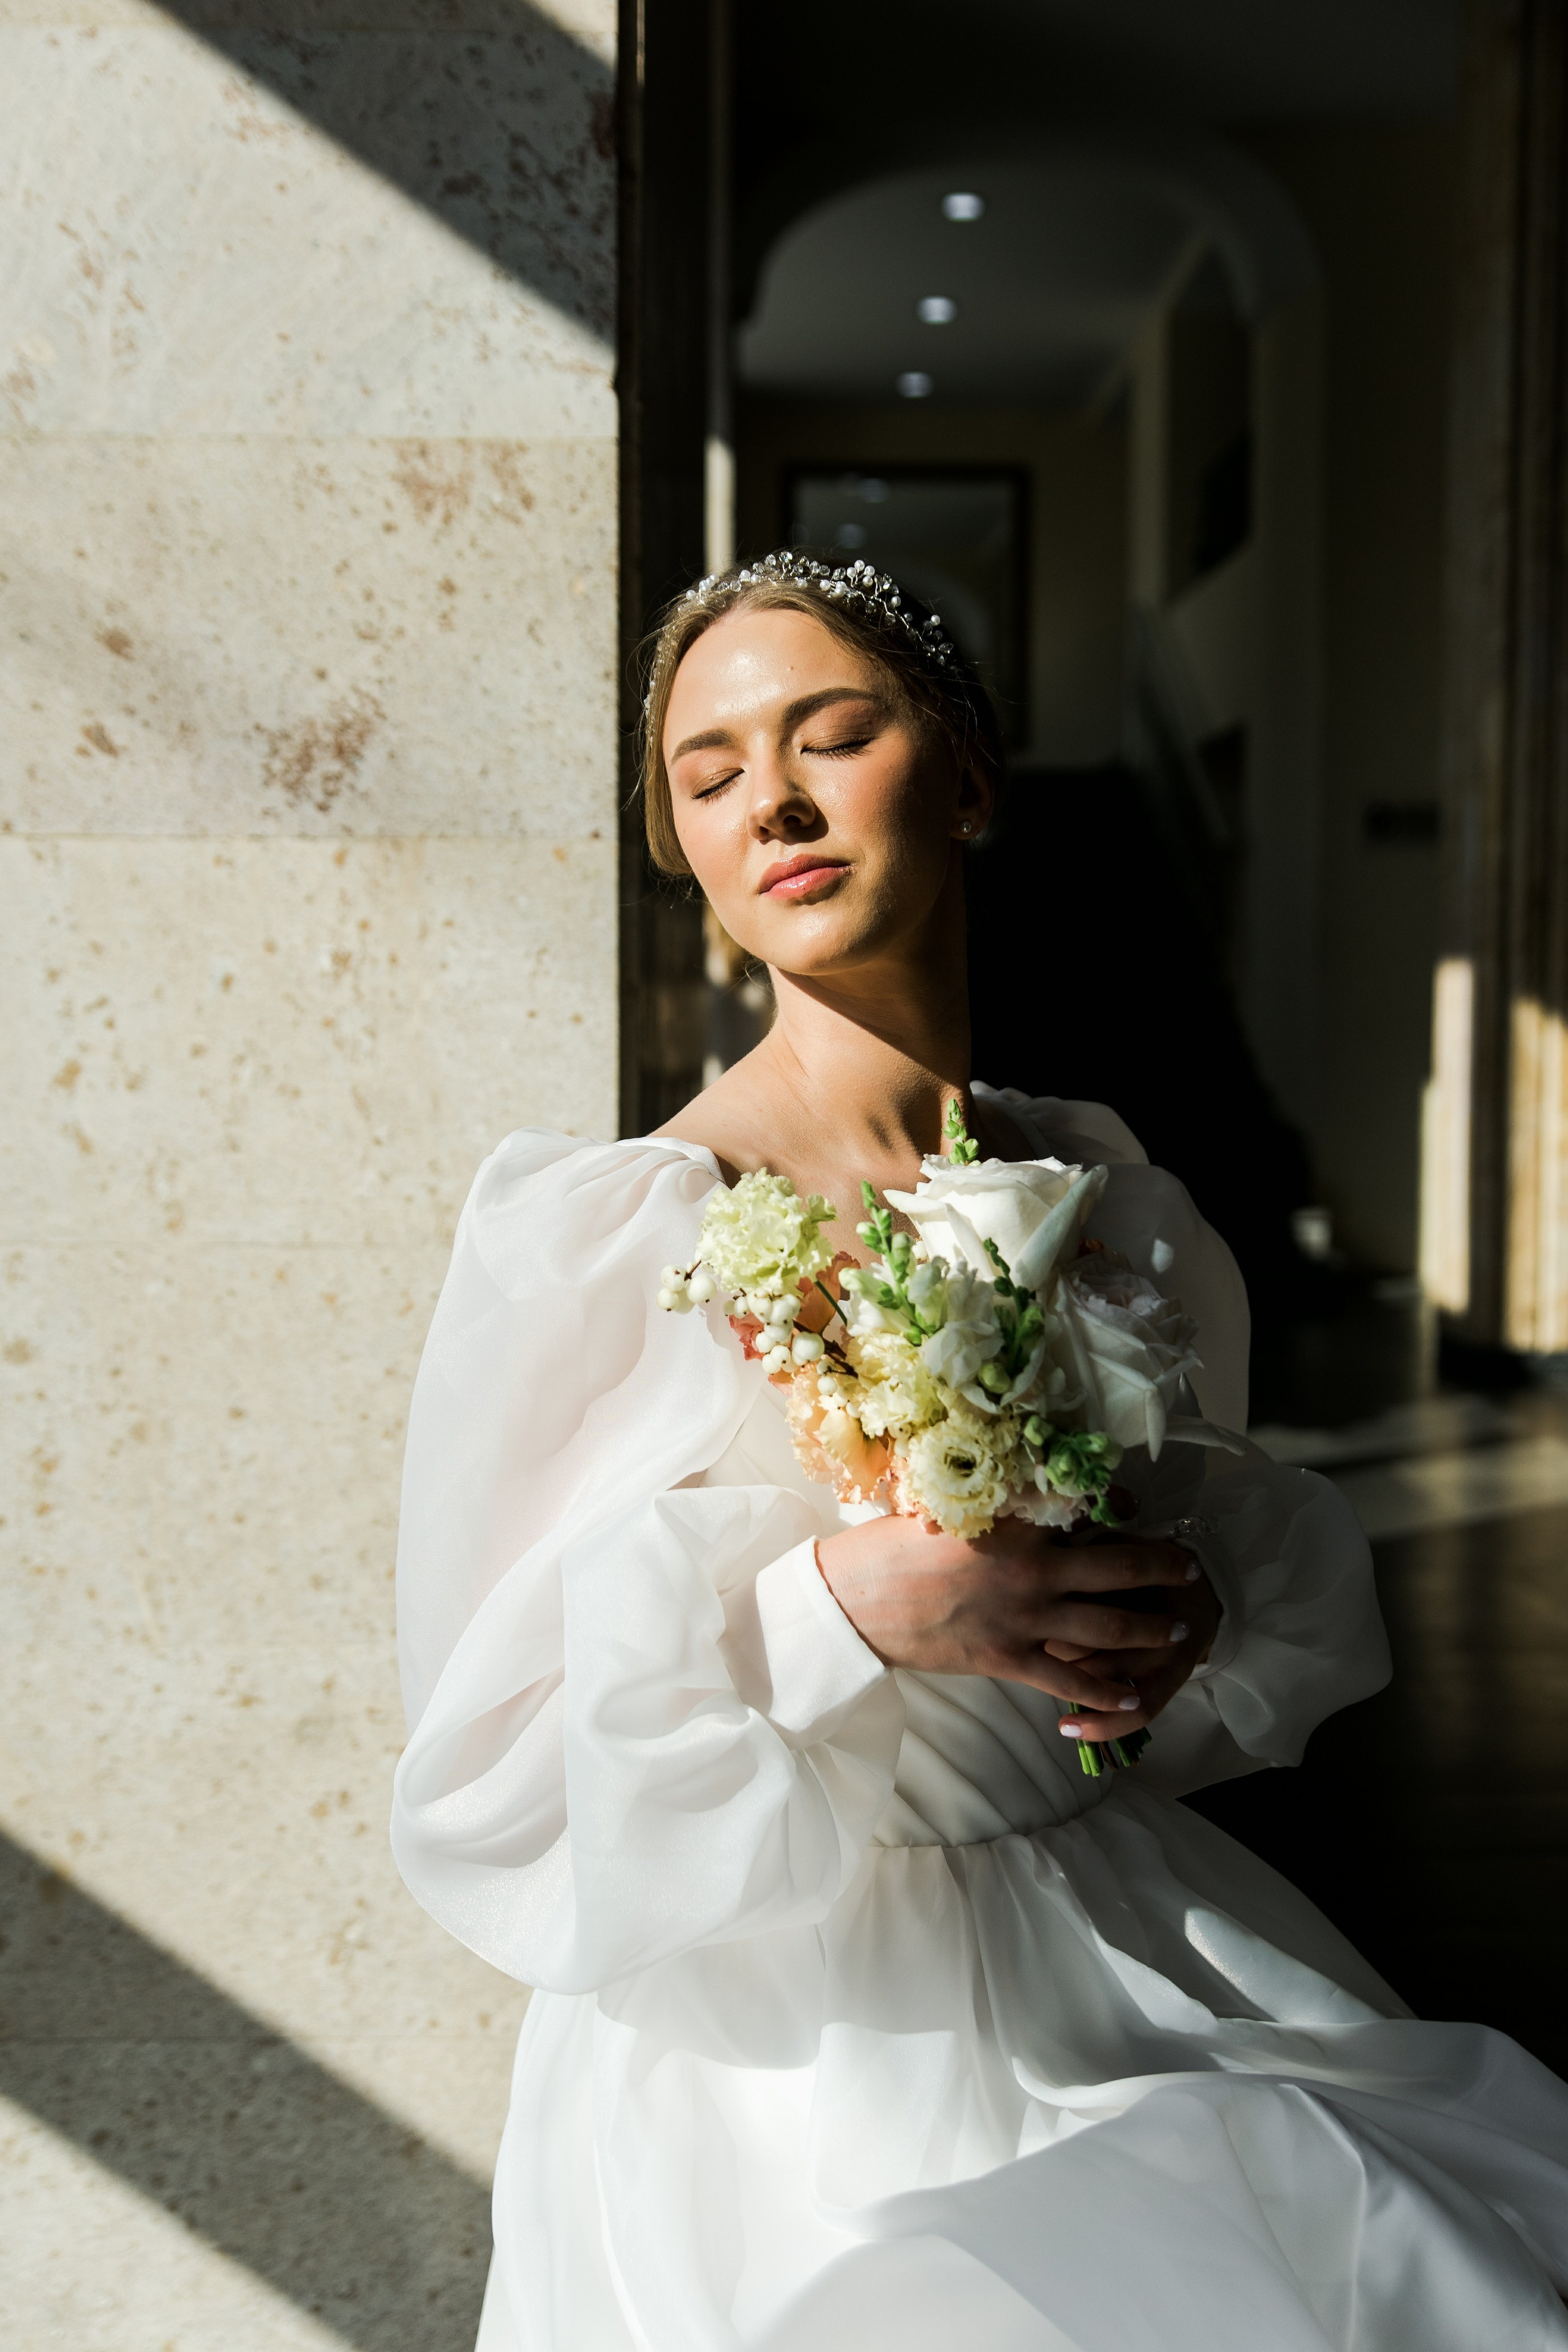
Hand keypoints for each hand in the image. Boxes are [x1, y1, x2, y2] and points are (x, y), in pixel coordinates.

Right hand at [813, 1515, 1208, 1737]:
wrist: (857, 1600)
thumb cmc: (894, 1546)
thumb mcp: (946, 1506)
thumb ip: (993, 1502)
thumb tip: (1023, 1491)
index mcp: (1018, 1523)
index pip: (1088, 1509)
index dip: (1121, 1508)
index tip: (1139, 1507)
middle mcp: (1034, 1569)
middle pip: (1120, 1569)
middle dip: (1163, 1570)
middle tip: (1190, 1569)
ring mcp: (1025, 1618)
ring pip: (1109, 1627)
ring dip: (1148, 1629)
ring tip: (1176, 1630)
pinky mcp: (1009, 1658)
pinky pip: (1070, 1678)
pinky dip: (1104, 1691)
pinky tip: (1131, 1694)